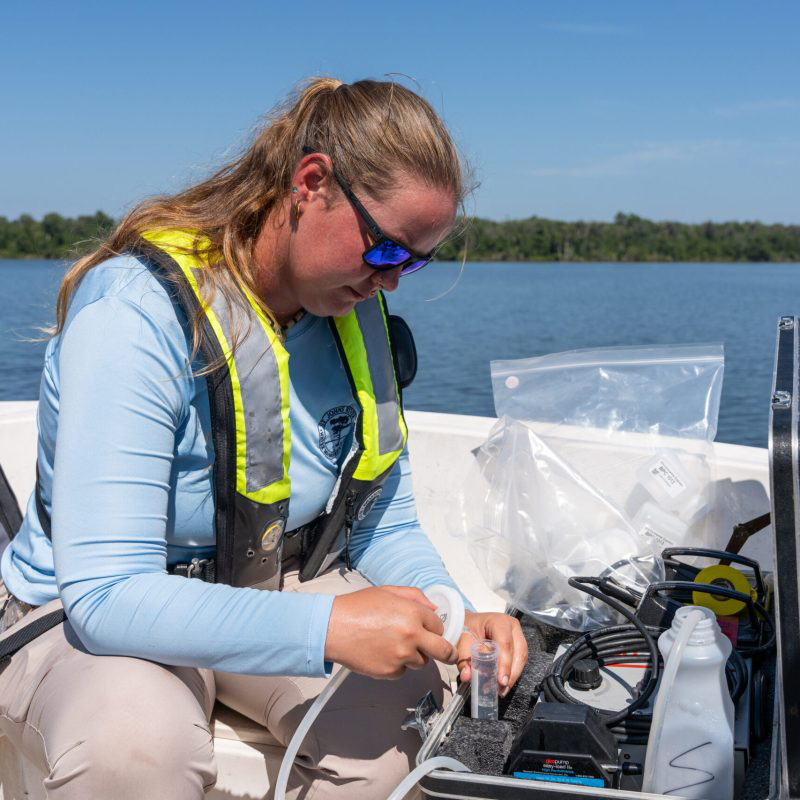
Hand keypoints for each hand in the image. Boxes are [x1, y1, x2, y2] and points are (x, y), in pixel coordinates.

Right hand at [325, 586, 458, 679]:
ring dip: (414, 656)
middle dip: (447, 653)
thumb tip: (433, 608)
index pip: (439, 625)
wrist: (333, 627)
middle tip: (447, 654)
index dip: (435, 627)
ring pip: (421, 662)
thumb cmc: (357, 608)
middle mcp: (411, 636)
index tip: (432, 631)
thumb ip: (415, 597)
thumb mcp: (388, 591)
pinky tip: (382, 653)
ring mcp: (401, 656)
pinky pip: (402, 671)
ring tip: (394, 644)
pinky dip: (396, 665)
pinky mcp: (390, 672)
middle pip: (443, 651)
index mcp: (413, 614)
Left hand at [457, 611, 527, 697]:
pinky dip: (512, 673)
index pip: (505, 643)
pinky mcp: (519, 644)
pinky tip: (504, 683)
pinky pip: (520, 660)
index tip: (500, 681)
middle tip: (501, 689)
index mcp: (499, 622)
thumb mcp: (462, 642)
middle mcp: (512, 627)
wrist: (470, 623)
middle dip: (511, 674)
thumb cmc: (467, 630)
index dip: (505, 664)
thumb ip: (464, 660)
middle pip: (518, 652)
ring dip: (513, 676)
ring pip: (522, 658)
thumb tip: (467, 677)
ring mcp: (518, 635)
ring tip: (502, 690)